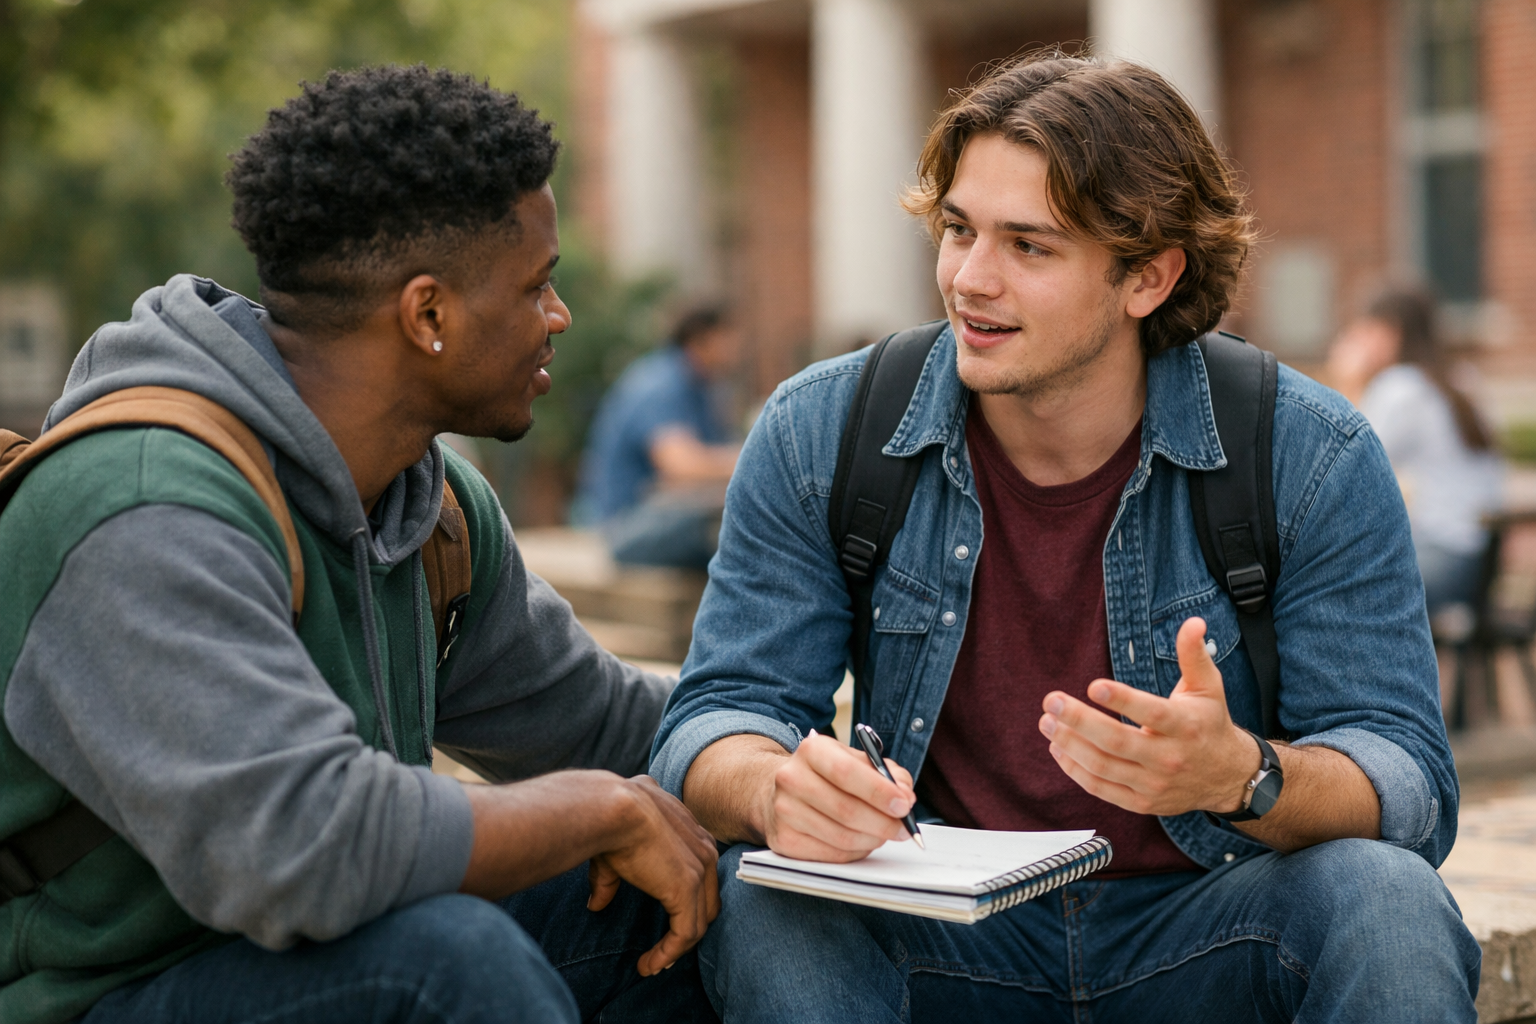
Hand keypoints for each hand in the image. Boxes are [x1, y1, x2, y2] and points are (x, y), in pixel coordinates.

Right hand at [586, 775, 720, 975]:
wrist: (613, 809)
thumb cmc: (609, 818)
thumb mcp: (615, 848)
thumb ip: (611, 879)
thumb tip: (596, 904)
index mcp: (692, 833)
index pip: (701, 877)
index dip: (687, 905)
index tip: (668, 927)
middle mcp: (704, 850)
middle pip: (707, 901)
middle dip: (688, 930)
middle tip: (665, 953)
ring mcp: (700, 870)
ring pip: (697, 922)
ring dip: (676, 949)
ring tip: (654, 965)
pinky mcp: (687, 890)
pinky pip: (684, 934)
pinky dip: (667, 954)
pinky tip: (648, 965)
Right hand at [760, 730, 915, 861]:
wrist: (782, 790)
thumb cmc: (828, 775)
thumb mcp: (856, 760)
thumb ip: (886, 773)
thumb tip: (905, 797)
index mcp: (812, 750)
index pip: (846, 772)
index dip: (879, 791)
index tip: (904, 804)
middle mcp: (792, 778)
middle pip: (845, 810)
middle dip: (883, 823)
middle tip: (903, 828)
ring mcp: (784, 811)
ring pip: (841, 837)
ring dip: (872, 839)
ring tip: (884, 834)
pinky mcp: (784, 839)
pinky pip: (831, 854)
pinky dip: (856, 852)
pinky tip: (862, 841)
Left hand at [1038, 617, 1260, 816]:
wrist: (1227, 777)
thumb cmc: (1209, 724)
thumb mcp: (1208, 687)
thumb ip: (1194, 654)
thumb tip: (1193, 622)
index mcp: (1185, 726)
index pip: (1151, 713)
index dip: (1122, 700)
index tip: (1092, 685)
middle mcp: (1169, 758)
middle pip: (1118, 742)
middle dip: (1079, 721)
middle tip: (1051, 702)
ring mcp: (1154, 784)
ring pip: (1104, 767)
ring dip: (1070, 745)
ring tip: (1047, 722)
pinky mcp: (1141, 802)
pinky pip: (1101, 788)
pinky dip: (1075, 770)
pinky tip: (1058, 748)